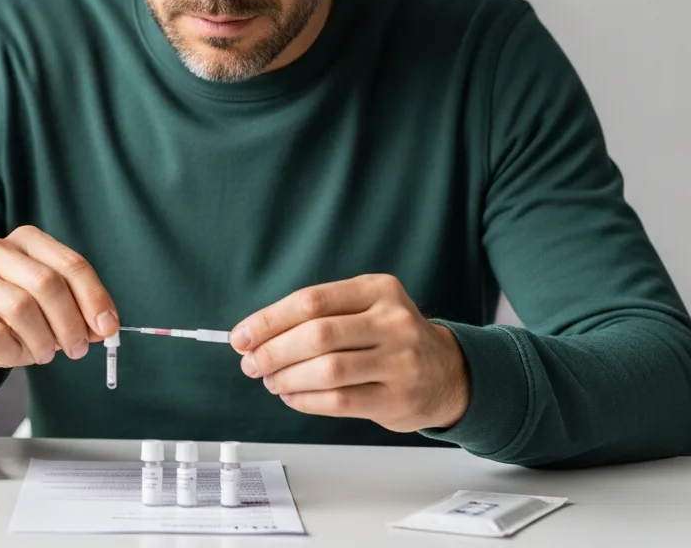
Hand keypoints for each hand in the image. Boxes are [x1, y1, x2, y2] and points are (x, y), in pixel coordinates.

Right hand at [0, 225, 119, 383]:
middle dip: (70, 322)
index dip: (94, 298)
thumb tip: (105, 327)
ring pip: (20, 307)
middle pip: (46, 283)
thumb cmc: (10, 320)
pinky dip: (12, 352)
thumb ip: (78, 313)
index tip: (107, 328)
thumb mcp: (49, 311)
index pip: (71, 264)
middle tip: (76, 350)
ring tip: (44, 354)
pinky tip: (12, 354)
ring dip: (41, 341)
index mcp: (26, 241)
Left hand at [230, 274, 469, 432]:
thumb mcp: (365, 309)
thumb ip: (315, 317)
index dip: (268, 320)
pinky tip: (292, 396)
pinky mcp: (398, 398)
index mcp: (377, 290)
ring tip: (271, 381)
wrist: (448, 372)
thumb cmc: (391, 339)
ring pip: (327, 371)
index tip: (241, 336)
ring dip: (287, 378)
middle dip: (273, 352)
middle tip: (252, 364)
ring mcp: (400, 361)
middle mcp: (392, 321)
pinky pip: (339, 401)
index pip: (311, 301)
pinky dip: (306, 400)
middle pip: (317, 335)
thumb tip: (254, 337)